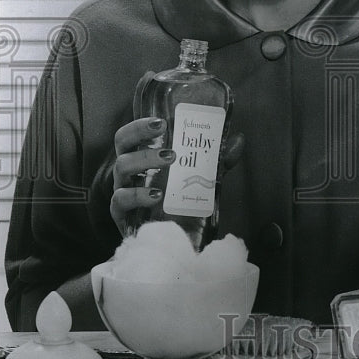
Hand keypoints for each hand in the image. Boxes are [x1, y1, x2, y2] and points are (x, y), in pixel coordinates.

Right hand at [110, 115, 244, 236]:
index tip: (161, 122)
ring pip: (122, 170)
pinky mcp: (121, 216)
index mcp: (140, 157)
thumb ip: (215, 159)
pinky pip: (121, 202)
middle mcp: (128, 172)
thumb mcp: (196, 176)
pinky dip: (138, 196)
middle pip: (123, 147)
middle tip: (169, 142)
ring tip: (170, 160)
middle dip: (142, 139)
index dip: (140, 125)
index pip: (131, 135)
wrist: (168, 235)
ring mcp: (122, 191)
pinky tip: (157, 195)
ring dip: (145, 162)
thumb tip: (238, 139)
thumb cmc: (175, 198)